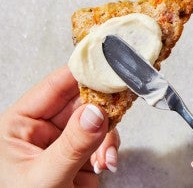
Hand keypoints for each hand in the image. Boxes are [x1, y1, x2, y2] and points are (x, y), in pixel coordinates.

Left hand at [0, 66, 119, 186]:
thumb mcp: (44, 178)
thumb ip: (72, 145)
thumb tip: (97, 112)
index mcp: (20, 124)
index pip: (54, 86)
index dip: (82, 73)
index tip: (109, 66)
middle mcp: (43, 128)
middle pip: (82, 101)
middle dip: (103, 109)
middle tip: (121, 108)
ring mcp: (64, 142)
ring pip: (98, 120)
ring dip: (108, 135)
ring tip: (104, 158)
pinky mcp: (81, 156)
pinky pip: (103, 141)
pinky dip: (110, 150)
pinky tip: (106, 164)